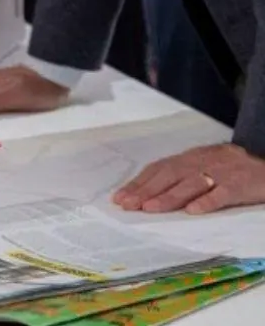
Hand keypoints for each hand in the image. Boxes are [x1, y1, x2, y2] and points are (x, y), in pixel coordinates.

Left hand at [112, 143, 264, 214]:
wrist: (263, 164)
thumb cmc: (227, 166)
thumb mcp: (200, 165)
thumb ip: (178, 175)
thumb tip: (148, 190)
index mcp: (187, 159)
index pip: (157, 170)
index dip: (138, 183)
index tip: (120, 197)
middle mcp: (198, 164)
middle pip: (167, 176)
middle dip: (145, 190)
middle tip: (126, 204)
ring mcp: (217, 174)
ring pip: (188, 185)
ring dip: (168, 197)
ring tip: (149, 208)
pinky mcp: (237, 186)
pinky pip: (219, 194)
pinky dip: (205, 202)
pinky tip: (192, 211)